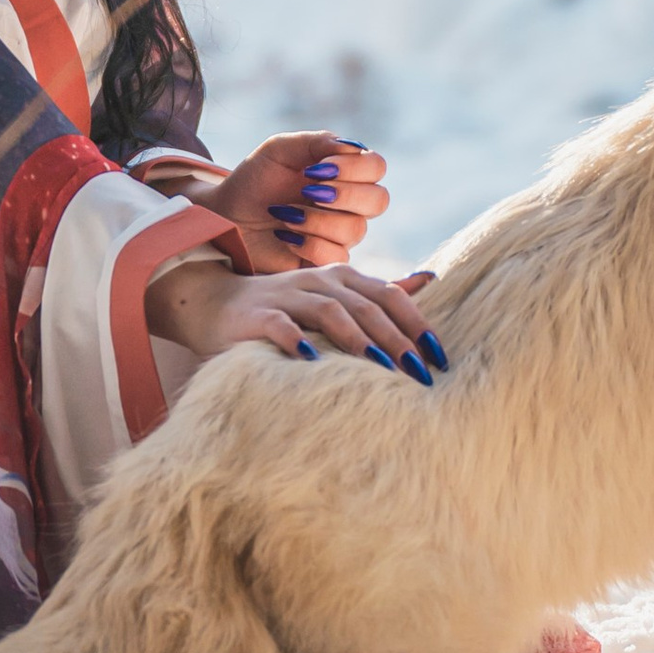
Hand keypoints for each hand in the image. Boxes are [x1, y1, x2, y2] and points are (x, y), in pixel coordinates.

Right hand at [144, 253, 447, 385]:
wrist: (214, 302)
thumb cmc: (283, 308)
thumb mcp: (332, 295)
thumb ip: (378, 291)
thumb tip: (429, 278)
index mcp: (342, 278)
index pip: (389, 295)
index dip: (416, 323)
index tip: (439, 358)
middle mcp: (319, 281)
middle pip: (367, 305)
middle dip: (397, 339)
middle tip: (421, 374)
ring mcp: (288, 295)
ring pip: (331, 312)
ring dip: (359, 341)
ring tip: (381, 370)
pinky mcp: (258, 315)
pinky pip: (281, 325)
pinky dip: (299, 341)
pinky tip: (313, 362)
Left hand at [159, 133, 389, 273]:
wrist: (225, 218)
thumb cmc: (254, 182)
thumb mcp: (279, 150)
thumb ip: (316, 141)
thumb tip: (354, 148)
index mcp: (342, 173)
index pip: (376, 167)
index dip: (355, 167)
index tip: (316, 168)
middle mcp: (348, 205)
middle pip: (379, 200)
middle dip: (344, 194)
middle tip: (308, 192)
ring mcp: (339, 236)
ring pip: (355, 229)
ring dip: (317, 219)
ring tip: (284, 215)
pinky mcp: (325, 263)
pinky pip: (338, 256)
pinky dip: (308, 244)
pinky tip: (285, 237)